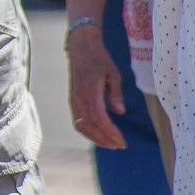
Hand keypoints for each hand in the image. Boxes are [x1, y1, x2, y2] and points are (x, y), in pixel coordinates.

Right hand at [65, 28, 127, 148]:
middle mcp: (79, 97)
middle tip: (119, 145)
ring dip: (95, 138)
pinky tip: (99, 135)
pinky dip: (87, 132)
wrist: (81, 48)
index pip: (98, 117)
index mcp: (90, 90)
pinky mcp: (72, 100)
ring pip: (81, 126)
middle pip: (89, 125)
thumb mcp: (113, 73)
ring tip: (110, 144)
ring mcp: (73, 99)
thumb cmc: (99, 59)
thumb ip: (116, 93)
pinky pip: (77, 121)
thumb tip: (120, 112)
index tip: (121, 141)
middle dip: (104, 139)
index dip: (109, 132)